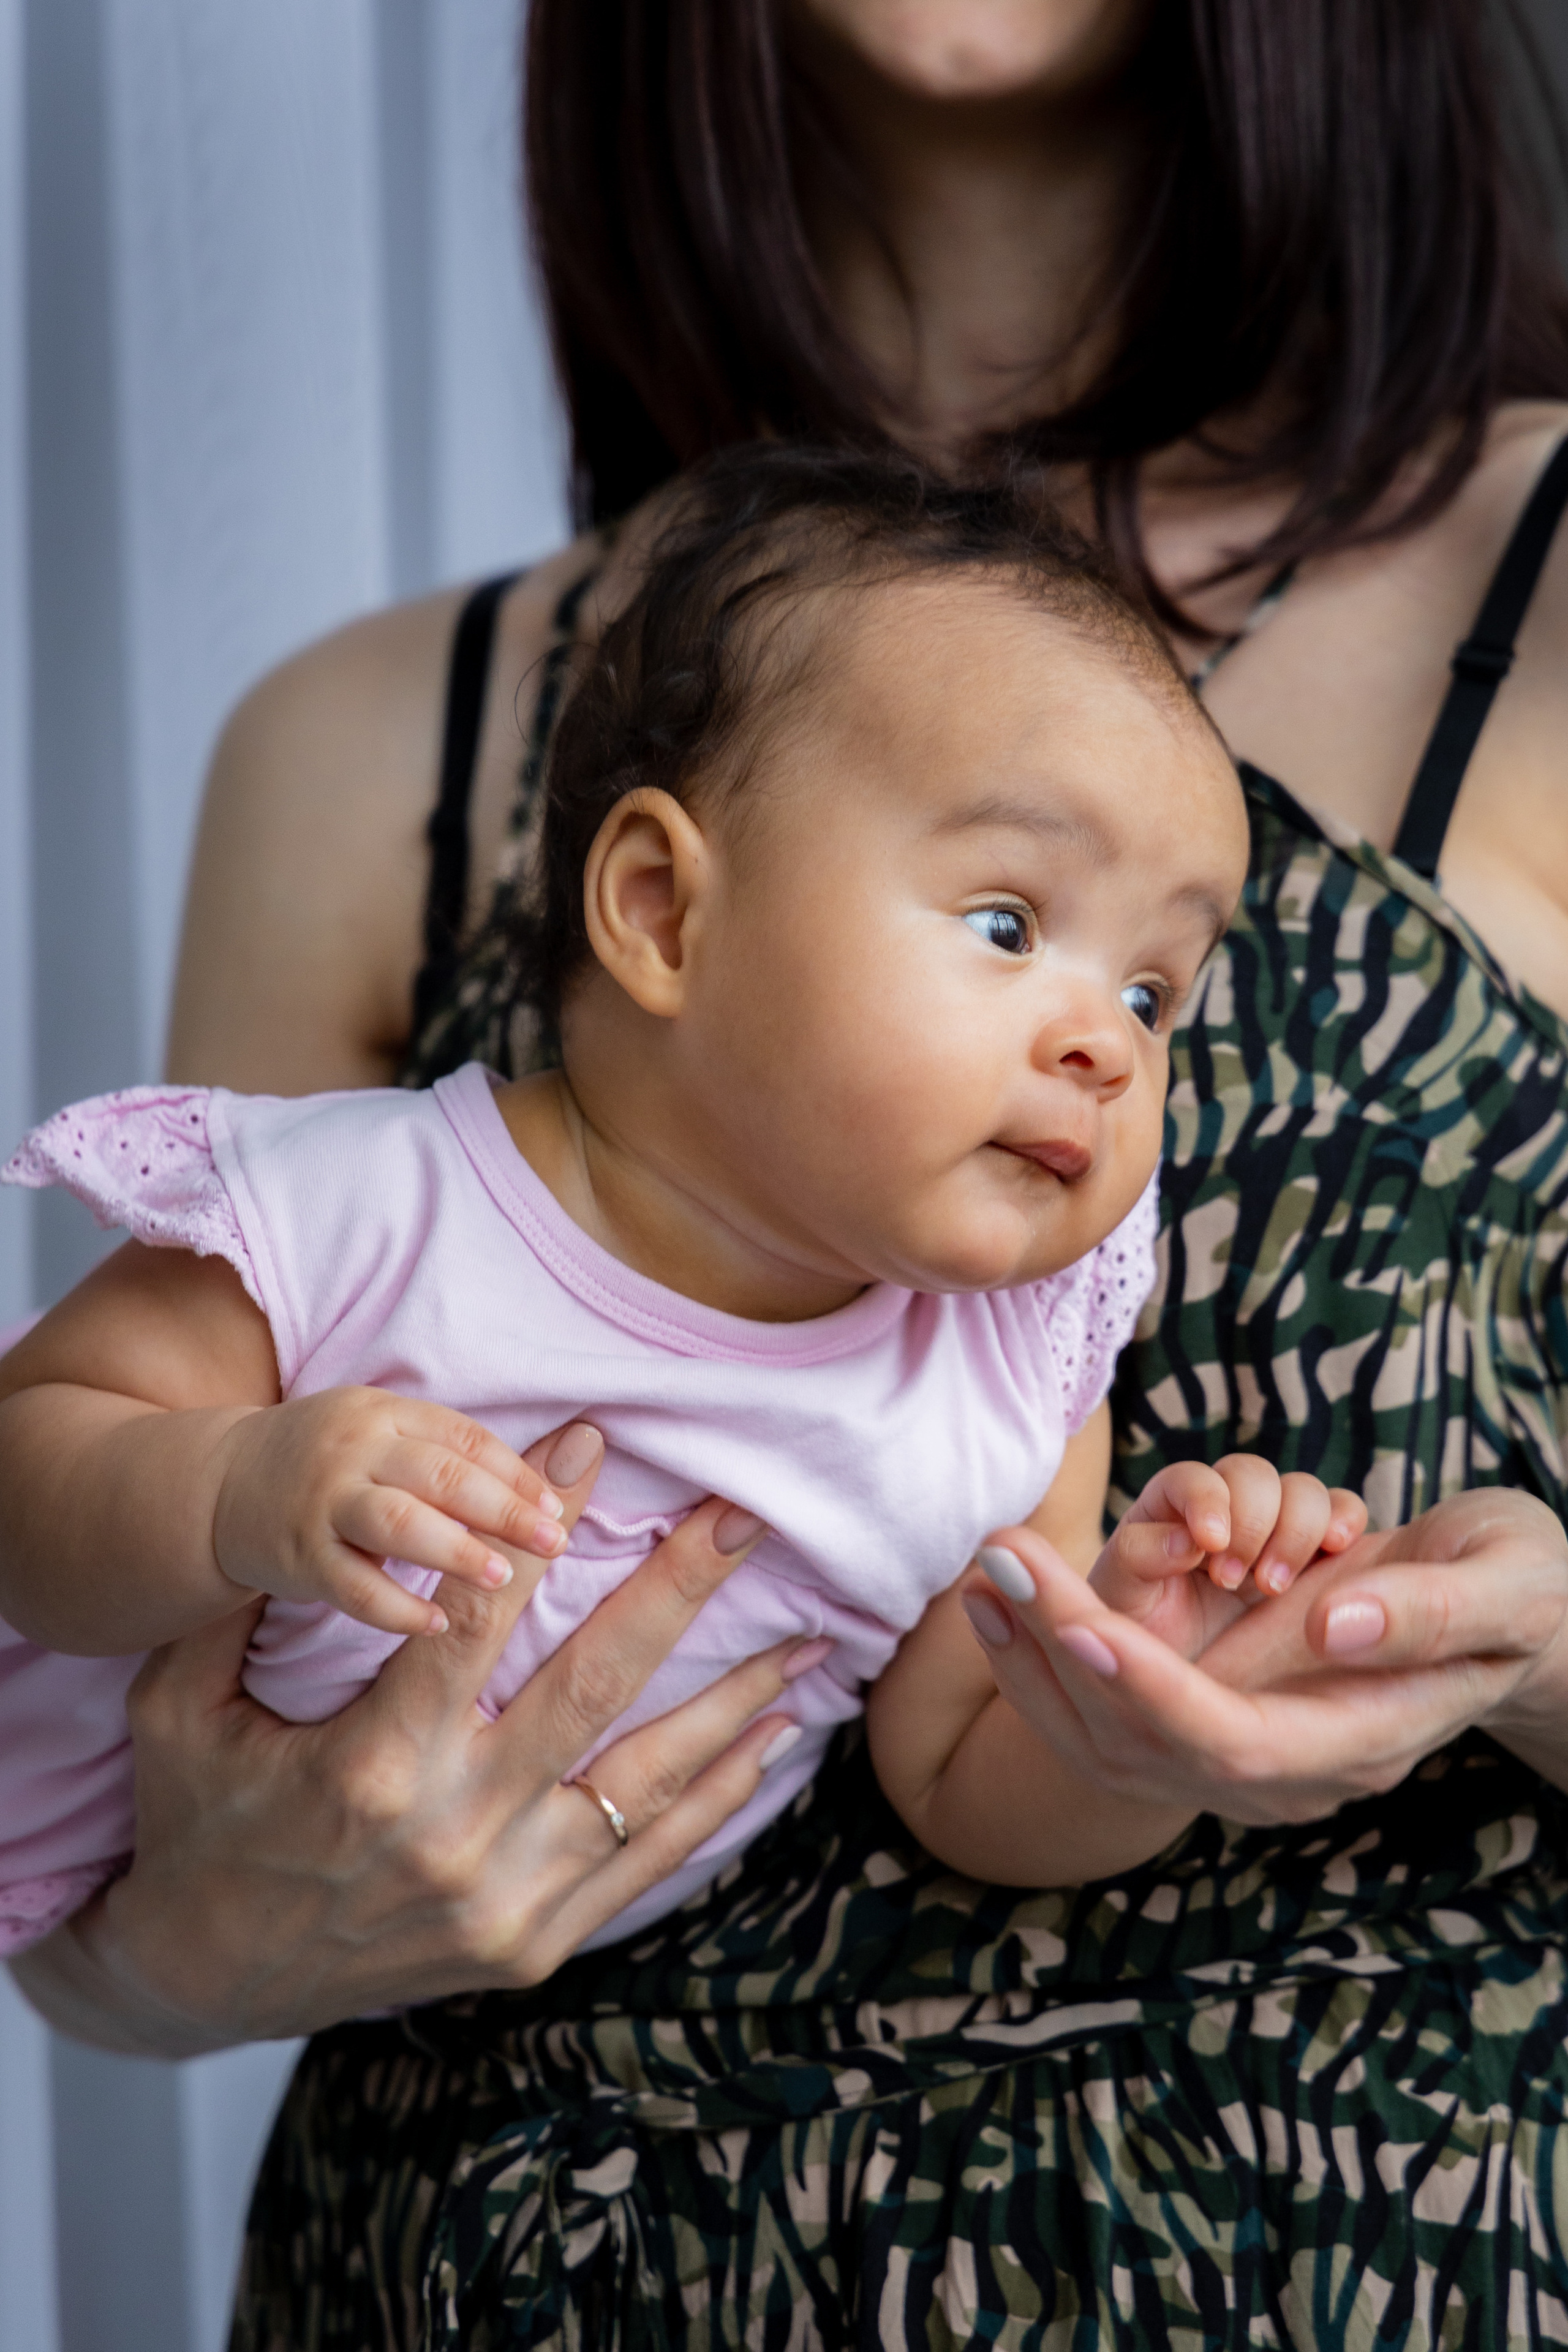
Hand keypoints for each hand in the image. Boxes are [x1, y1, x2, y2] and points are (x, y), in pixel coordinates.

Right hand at [10, 1421, 814, 2052]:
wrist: (204, 1978)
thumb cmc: (198, 1819)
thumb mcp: (183, 1709)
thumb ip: (238, 1605)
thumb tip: (306, 1494)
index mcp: (368, 1766)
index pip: (478, 1614)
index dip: (540, 1522)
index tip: (591, 1439)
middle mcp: (451, 1836)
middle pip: (592, 1687)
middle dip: (677, 1592)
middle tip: (743, 1518)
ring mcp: (502, 1902)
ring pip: (643, 1782)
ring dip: (733, 1702)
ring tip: (809, 1637)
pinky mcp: (531, 1946)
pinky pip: (642, 1863)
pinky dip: (713, 1800)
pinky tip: (769, 1742)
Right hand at [211, 1387, 572, 1637]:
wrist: (218, 1485)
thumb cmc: (327, 1463)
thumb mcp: (379, 1433)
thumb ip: (444, 1452)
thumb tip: (544, 1485)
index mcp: (382, 1412)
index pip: (462, 1438)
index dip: (515, 1473)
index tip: (557, 1507)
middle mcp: (352, 1449)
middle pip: (440, 1475)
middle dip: (503, 1510)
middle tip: (554, 1542)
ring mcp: (320, 1501)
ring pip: (399, 1523)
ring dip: (456, 1551)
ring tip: (502, 1577)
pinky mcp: (296, 1555)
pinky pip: (353, 1585)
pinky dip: (397, 1607)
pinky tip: (437, 1623)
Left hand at [963, 1487, 1567, 1825]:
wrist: (1529, 1619)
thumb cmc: (1526, 1586)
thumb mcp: (1505, 1582)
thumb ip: (1428, 1612)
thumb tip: (1333, 1628)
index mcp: (1362, 1739)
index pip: (1229, 1738)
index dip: (1148, 1685)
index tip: (1074, 1617)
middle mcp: (1297, 1767)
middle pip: (1151, 1743)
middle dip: (1065, 1653)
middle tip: (1001, 1558)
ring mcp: (1258, 1751)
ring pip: (1115, 1741)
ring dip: (1037, 1662)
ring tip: (980, 1579)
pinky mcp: (1230, 1715)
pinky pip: (1117, 1712)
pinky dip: (1051, 1660)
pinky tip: (1003, 1605)